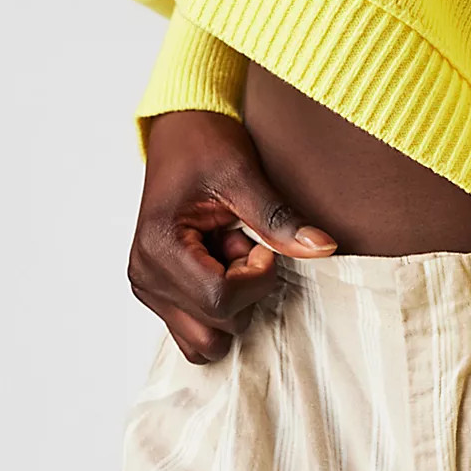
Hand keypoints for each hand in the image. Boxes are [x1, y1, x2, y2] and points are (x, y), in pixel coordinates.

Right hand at [129, 109, 336, 362]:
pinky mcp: (160, 290)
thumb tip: (324, 248)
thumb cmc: (205, 144)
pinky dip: (219, 305)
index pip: (219, 301)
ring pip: (203, 341)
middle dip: (243, 293)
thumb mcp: (244, 174)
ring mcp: (149, 287)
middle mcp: (145, 276)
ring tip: (230, 253)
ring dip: (229, 303)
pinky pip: (196, 326)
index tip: (260, 242)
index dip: (256, 277)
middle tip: (243, 244)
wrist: (182, 129)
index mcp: (158, 247)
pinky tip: (222, 262)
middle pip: (212, 331)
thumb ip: (280, 218)